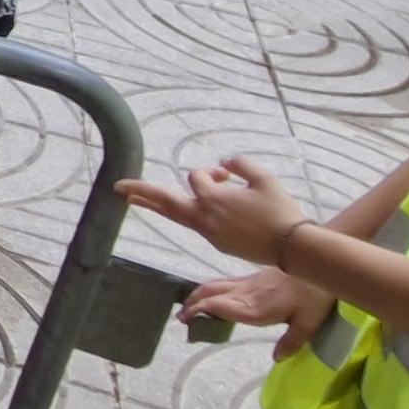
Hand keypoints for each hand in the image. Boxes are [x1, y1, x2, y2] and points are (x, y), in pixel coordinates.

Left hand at [119, 155, 317, 265]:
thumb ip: (242, 163)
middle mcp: (205, 218)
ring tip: (132, 199)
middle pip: (166, 202)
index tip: (228, 175)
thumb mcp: (264, 179)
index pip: (198, 177)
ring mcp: (209, 233)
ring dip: (155, 205)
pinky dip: (188, 213)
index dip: (212, 172)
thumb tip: (224, 161)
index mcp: (214, 199)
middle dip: (141, 192)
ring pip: (176, 216)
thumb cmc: (280, 211)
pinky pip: (195, 224)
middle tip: (117, 186)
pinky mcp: (217, 243)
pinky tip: (180, 211)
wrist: (291, 248)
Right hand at [182, 266, 340, 358]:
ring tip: (188, 307)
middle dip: (192, 305)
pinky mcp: (252, 277)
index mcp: (255, 307)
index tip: (187, 321)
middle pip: (210, 294)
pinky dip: (209, 288)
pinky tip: (209, 294)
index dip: (199, 311)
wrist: (317, 262)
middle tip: (182, 320)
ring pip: (214, 285)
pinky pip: (223, 281)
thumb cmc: (314, 294)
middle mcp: (246, 294)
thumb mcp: (308, 323)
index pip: (219, 306)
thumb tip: (276, 359)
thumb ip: (291, 342)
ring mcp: (248, 283)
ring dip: (197, 295)